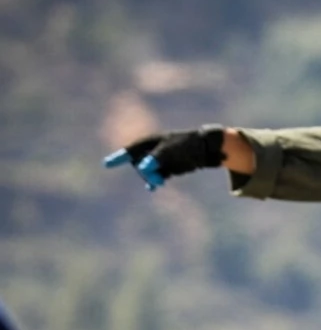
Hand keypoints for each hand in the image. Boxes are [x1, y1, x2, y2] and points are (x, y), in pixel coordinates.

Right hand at [102, 126, 225, 189]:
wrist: (206, 149)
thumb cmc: (187, 146)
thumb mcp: (171, 152)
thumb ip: (156, 160)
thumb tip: (144, 168)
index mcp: (148, 142)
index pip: (130, 151)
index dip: (118, 158)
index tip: (106, 164)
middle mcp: (150, 150)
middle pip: (139, 166)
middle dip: (146, 174)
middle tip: (159, 182)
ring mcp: (157, 159)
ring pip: (148, 172)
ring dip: (154, 177)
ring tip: (163, 181)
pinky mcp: (165, 166)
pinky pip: (157, 176)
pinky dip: (156, 180)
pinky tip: (153, 188)